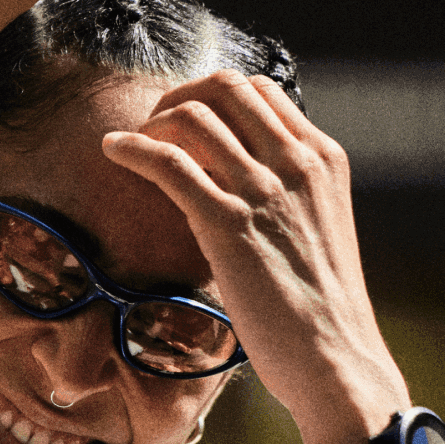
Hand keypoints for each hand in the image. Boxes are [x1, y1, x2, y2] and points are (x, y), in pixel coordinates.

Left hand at [101, 69, 409, 443]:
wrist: (332, 354)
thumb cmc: (317, 306)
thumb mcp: (313, 229)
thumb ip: (286, 195)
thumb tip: (235, 181)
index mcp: (322, 158)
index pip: (260, 92)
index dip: (211, 95)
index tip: (181, 119)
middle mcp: (297, 163)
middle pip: (225, 90)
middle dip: (177, 98)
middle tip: (151, 128)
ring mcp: (263, 191)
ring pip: (194, 118)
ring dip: (151, 124)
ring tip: (129, 148)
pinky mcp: (228, 223)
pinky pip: (169, 163)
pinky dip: (132, 148)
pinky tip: (111, 151)